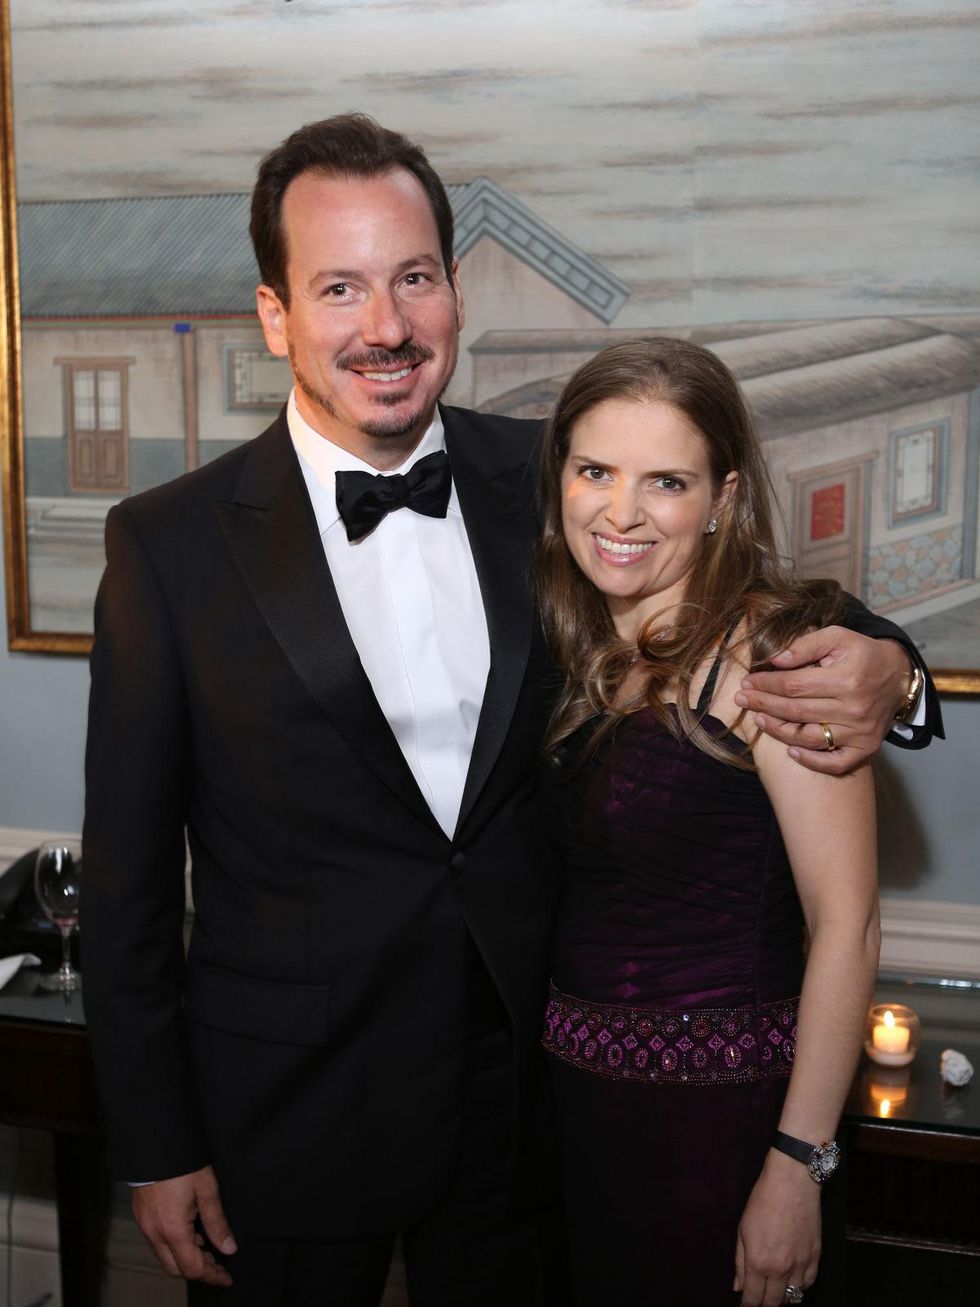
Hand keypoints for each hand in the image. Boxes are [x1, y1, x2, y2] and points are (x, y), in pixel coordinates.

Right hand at [132, 1164, 236, 1285]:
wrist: (154, 1144)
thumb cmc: (182, 1164)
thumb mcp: (207, 1190)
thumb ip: (217, 1222)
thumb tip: (229, 1247)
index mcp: (173, 1230)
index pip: (193, 1268)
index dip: (212, 1276)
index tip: (226, 1277)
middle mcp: (155, 1234)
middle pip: (176, 1269)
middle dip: (198, 1270)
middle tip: (218, 1264)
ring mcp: (145, 1226)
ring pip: (165, 1257)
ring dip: (186, 1258)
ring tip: (206, 1247)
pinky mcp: (141, 1217)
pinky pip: (157, 1243)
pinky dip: (174, 1246)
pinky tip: (189, 1234)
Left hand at [733, 1153, 820, 1305]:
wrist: (792, 1183)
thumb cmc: (762, 1202)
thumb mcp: (742, 1230)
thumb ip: (740, 1262)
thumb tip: (738, 1287)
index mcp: (759, 1262)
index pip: (753, 1298)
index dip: (748, 1304)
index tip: (746, 1303)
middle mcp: (780, 1270)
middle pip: (774, 1302)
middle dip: (765, 1303)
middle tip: (759, 1296)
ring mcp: (800, 1265)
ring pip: (793, 1296)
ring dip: (783, 1296)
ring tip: (775, 1288)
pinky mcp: (815, 1258)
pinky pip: (808, 1283)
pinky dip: (800, 1285)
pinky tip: (793, 1279)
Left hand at [736, 629, 911, 773]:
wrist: (898, 677)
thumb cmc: (862, 654)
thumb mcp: (838, 637)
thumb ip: (806, 645)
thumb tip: (775, 659)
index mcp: (847, 679)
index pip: (794, 685)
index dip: (766, 684)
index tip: (747, 682)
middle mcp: (854, 709)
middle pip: (797, 712)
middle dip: (763, 705)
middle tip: (741, 700)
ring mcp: (860, 732)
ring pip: (809, 738)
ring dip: (778, 731)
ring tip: (759, 720)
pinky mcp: (866, 749)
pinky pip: (835, 763)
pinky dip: (811, 761)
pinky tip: (791, 751)